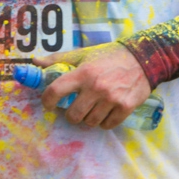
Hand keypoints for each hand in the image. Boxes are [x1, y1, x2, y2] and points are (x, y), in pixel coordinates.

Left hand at [35, 42, 152, 129]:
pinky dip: (104, 122)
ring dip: (88, 118)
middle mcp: (96, 87)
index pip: (56, 91)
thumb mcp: (84, 53)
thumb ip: (59, 58)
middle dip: (71, 114)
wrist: (143, 58)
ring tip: (92, 109)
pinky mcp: (125, 107)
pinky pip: (107, 125)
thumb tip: (35, 61)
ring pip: (90, 122)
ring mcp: (111, 99)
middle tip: (75, 108)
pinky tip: (105, 113)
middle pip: (73, 115)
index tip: (48, 104)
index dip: (47, 101)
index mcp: (83, 72)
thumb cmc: (110, 56)